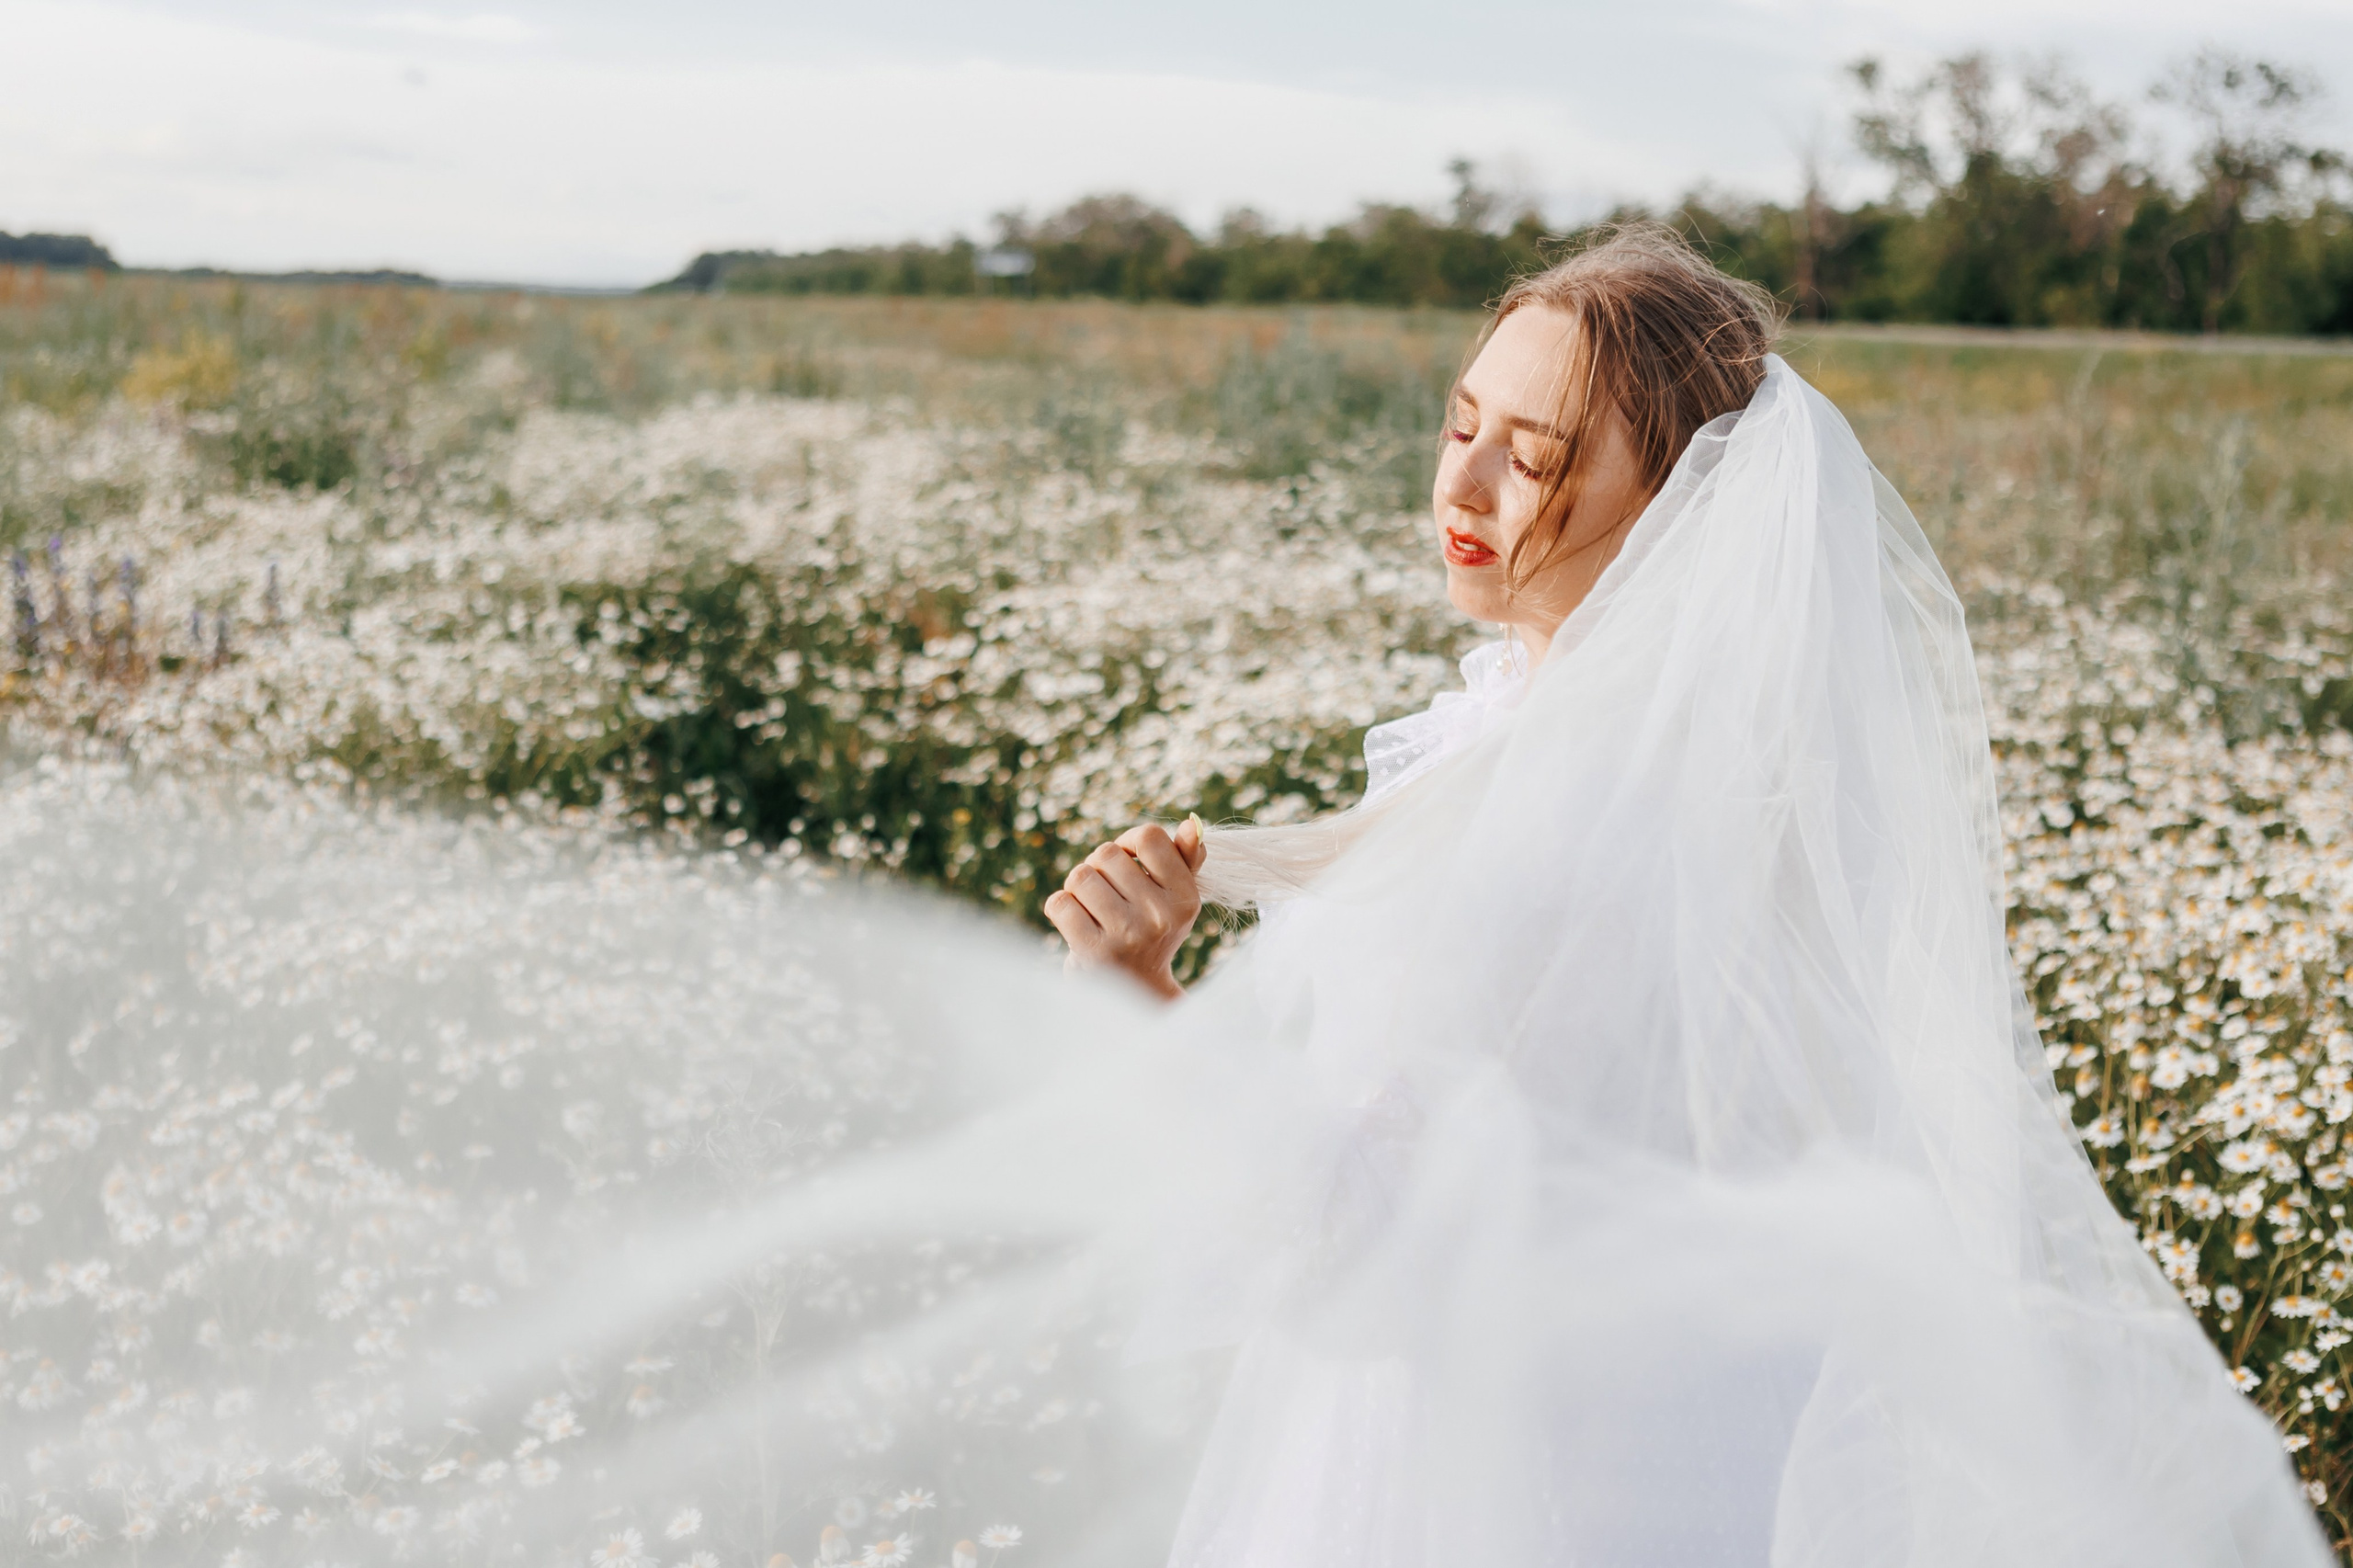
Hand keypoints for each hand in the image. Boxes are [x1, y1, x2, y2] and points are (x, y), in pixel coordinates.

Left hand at [1044, 817, 1206, 1001]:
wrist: (1135, 993)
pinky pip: (1059, 903)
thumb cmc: (1152, 933)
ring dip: (1078, 888)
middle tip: (1106, 892)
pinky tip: (1076, 923)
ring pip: (1080, 876)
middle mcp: (1160, 917)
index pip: (1148, 837)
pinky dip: (1061, 908)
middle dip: (1098, 868)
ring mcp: (1127, 935)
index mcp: (1185, 898)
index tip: (1127, 859)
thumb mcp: (1175, 899)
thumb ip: (1184, 859)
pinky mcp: (1094, 952)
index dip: (1127, 842)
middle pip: (1106, 854)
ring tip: (1092, 908)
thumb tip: (1189, 825)